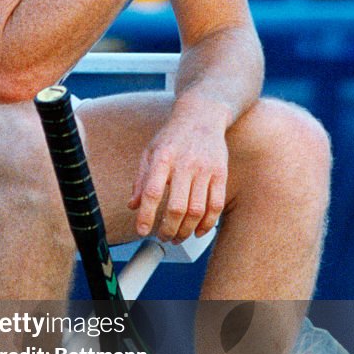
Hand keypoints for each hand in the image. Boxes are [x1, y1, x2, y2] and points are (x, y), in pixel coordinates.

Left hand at [128, 99, 228, 242]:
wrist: (202, 115)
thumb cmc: (172, 137)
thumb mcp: (150, 152)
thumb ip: (140, 180)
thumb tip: (133, 206)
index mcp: (162, 158)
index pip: (152, 191)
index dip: (146, 215)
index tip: (142, 231)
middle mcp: (184, 164)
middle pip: (177, 207)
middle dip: (168, 229)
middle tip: (163, 237)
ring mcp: (205, 169)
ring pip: (197, 210)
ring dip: (186, 230)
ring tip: (178, 237)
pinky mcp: (221, 173)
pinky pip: (216, 205)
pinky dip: (208, 223)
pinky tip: (199, 230)